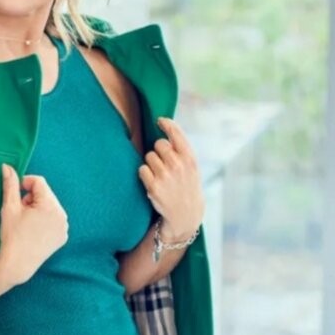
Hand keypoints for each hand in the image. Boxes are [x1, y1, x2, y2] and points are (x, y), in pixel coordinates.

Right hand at [0, 162, 68, 289]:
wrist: (16, 264)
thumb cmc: (11, 237)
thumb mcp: (9, 208)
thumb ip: (10, 184)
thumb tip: (7, 167)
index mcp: (50, 206)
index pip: (39, 182)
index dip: (25, 184)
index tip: (16, 193)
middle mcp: (61, 216)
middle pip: (46, 194)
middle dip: (32, 198)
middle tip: (20, 212)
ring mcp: (64, 227)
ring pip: (50, 206)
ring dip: (38, 209)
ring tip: (26, 222)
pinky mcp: (62, 236)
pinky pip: (54, 220)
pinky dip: (44, 220)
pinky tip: (33, 230)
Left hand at [138, 117, 204, 241]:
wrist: (185, 214)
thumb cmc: (186, 186)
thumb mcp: (191, 167)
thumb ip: (181, 149)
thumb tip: (164, 127)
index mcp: (189, 158)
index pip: (176, 133)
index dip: (167, 124)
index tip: (160, 120)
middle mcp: (178, 165)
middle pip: (159, 144)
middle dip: (159, 151)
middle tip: (164, 164)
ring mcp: (165, 176)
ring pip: (149, 156)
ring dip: (152, 164)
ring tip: (161, 176)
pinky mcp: (153, 187)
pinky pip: (142, 169)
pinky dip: (145, 174)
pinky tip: (154, 182)